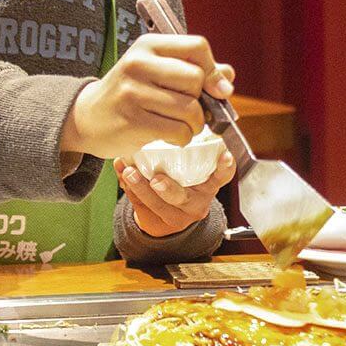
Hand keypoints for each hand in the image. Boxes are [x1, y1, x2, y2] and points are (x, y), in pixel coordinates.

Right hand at [60, 33, 235, 158]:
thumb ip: (192, 69)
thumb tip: (227, 77)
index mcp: (148, 45)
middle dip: (202, 100)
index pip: (197, 46)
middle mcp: (139, 64)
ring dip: (194, 124)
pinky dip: (182, 137)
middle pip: (196, 79)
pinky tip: (170, 134)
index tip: (215, 88)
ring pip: (190, 109)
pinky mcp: (133, 121)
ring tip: (181, 124)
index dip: (213, 70)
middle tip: (192, 110)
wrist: (88, 117)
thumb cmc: (131, 92)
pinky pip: (178, 132)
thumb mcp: (156, 71)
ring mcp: (133, 93)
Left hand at [116, 151, 235, 236]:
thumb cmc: (182, 180)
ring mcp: (178, 215)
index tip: (224, 155)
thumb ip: (184, 150)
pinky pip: (142, 208)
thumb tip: (174, 123)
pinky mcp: (158, 222)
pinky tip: (120, 174)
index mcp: (209, 184)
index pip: (223, 176)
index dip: (225, 167)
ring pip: (159, 206)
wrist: (168, 215)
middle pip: (184, 197)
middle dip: (169, 189)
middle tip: (156, 180)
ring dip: (141, 188)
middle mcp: (197, 201)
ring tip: (128, 173)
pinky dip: (129, 190)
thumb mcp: (192, 168)